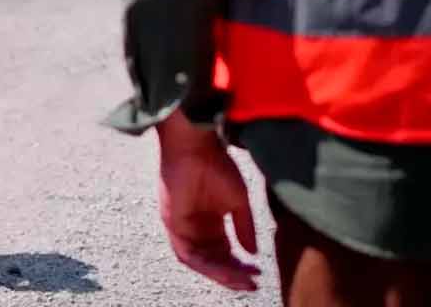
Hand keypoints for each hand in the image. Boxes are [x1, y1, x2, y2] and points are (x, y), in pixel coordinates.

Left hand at [157, 112, 259, 290]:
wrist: (196, 145)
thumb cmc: (217, 165)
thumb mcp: (239, 201)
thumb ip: (245, 227)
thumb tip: (254, 254)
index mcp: (210, 221)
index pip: (224, 252)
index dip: (240, 266)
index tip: (258, 274)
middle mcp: (195, 227)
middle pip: (212, 261)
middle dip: (232, 275)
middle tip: (251, 284)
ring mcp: (181, 227)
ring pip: (200, 261)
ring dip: (220, 274)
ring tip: (240, 281)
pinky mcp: (172, 224)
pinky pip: (186, 253)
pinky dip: (205, 264)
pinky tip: (224, 269)